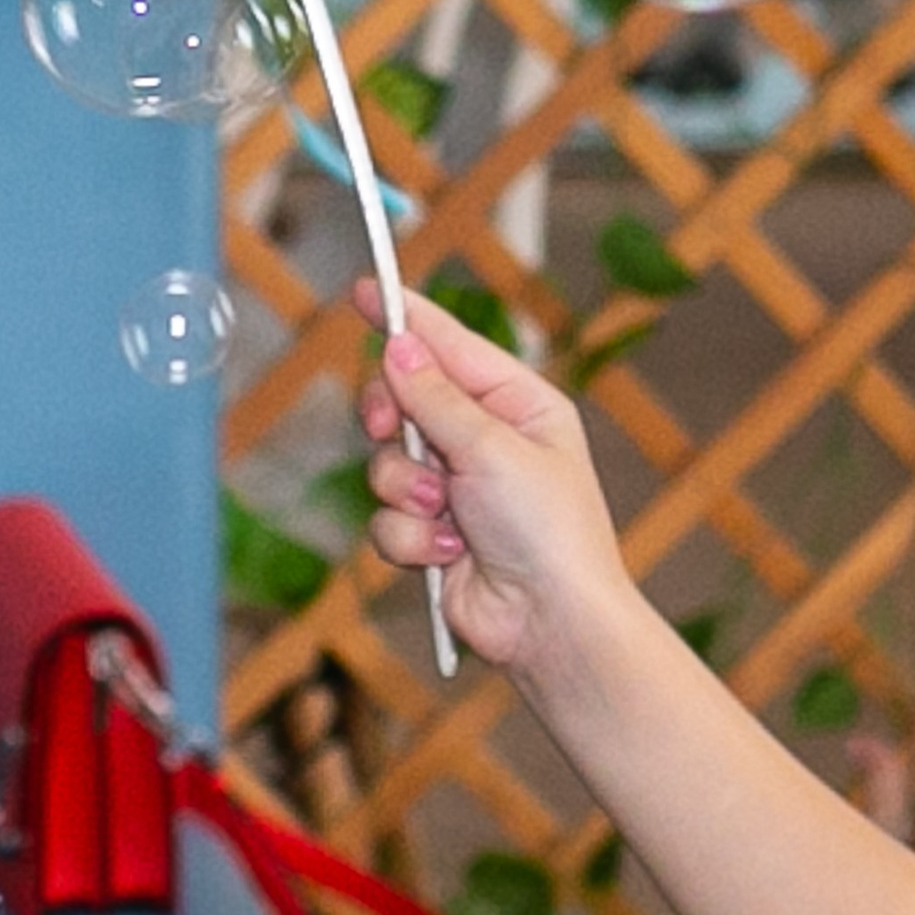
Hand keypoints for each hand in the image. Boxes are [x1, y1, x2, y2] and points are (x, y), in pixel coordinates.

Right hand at [355, 279, 628, 675]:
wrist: (549, 623)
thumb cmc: (549, 532)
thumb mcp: (493, 448)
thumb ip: (437, 398)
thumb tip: (399, 346)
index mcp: (519, 405)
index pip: (452, 347)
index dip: (406, 320)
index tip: (364, 291)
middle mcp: (486, 441)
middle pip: (403, 401)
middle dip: (392, 421)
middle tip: (390, 428)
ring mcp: (457, 490)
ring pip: (386, 465)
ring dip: (409, 493)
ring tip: (451, 517)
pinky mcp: (432, 536)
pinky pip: (386, 519)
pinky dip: (411, 539)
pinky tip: (450, 555)